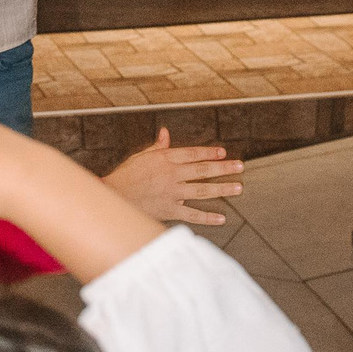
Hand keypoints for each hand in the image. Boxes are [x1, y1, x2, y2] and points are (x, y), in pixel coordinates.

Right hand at [102, 127, 240, 225]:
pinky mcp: (169, 210)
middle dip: (224, 168)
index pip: (193, 154)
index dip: (209, 153)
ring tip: (238, 187)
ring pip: (202, 190)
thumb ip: (158, 147)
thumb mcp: (141, 156)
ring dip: (222, 189)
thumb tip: (166, 133)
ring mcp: (171, 193)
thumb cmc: (125, 176)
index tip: (223, 153)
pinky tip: (221, 218)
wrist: (112, 198)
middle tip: (240, 167)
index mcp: (164, 159)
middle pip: (203, 170)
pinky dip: (207, 217)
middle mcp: (171, 174)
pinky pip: (192, 215)